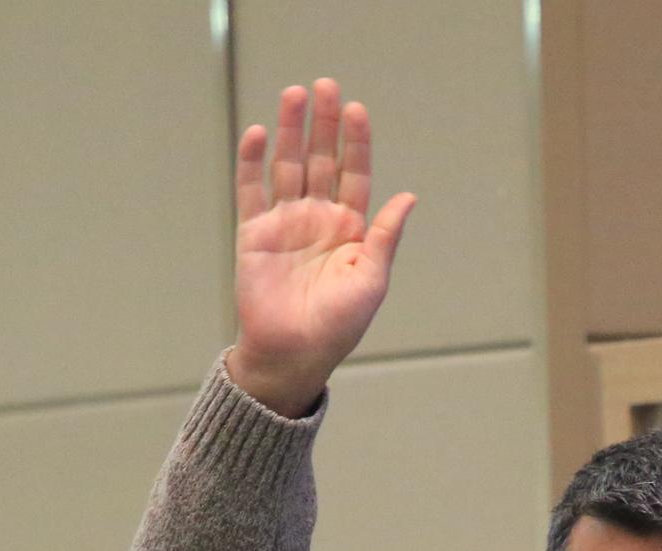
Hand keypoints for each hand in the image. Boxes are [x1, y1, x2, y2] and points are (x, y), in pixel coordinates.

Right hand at [228, 77, 417, 416]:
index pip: (354, 173)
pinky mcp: (255, 233)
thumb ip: (386, 236)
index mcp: (351, 229)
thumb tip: (408, 196)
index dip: (355, 142)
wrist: (293, 353)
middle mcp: (318, 219)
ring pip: (288, 166)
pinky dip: (254, 162)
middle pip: (320, 159)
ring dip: (291, 131)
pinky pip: (253, 190)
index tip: (356, 110)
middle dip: (323, 124)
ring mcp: (285, 223)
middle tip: (325, 85)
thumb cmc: (339, 325)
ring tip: (295, 94)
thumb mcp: (372, 279)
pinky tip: (261, 133)